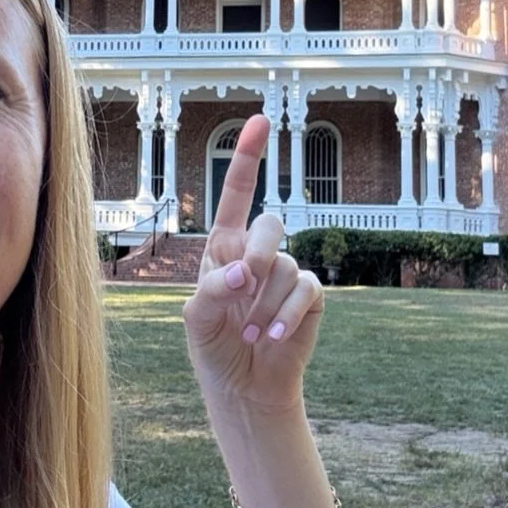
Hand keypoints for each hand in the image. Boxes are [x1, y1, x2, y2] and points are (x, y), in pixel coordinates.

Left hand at [182, 113, 322, 413]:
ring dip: (263, 305)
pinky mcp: (309, 298)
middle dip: (258, 253)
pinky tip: (270, 338)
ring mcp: (285, 274)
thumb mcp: (197, 317)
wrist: (242, 386)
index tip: (259, 120)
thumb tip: (246, 272)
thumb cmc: (214, 345)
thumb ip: (213, 288)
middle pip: (269, 225)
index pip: (237, 195)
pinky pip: (306, 290)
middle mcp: (257, 254)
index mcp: (225, 248)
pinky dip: (286, 315)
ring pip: (284, 266)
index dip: (248, 157)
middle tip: (244, 286)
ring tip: (248, 334)